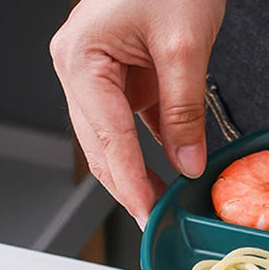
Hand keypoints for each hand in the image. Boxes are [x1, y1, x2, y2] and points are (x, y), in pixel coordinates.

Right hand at [50, 0, 227, 227]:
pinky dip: (149, 153)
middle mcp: (80, 69)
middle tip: (157, 222)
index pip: (107, 139)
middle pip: (102, 147)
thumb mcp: (185, 47)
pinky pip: (131, 127)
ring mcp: (98, 76)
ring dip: (138, 175)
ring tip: (163, 206)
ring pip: (113, 142)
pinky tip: (169, 175)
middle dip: (130, 187)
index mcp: (82, 58)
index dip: (131, 184)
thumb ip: (184, 112)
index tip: (149, 215)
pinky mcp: (122, 79)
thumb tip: (188, 164)